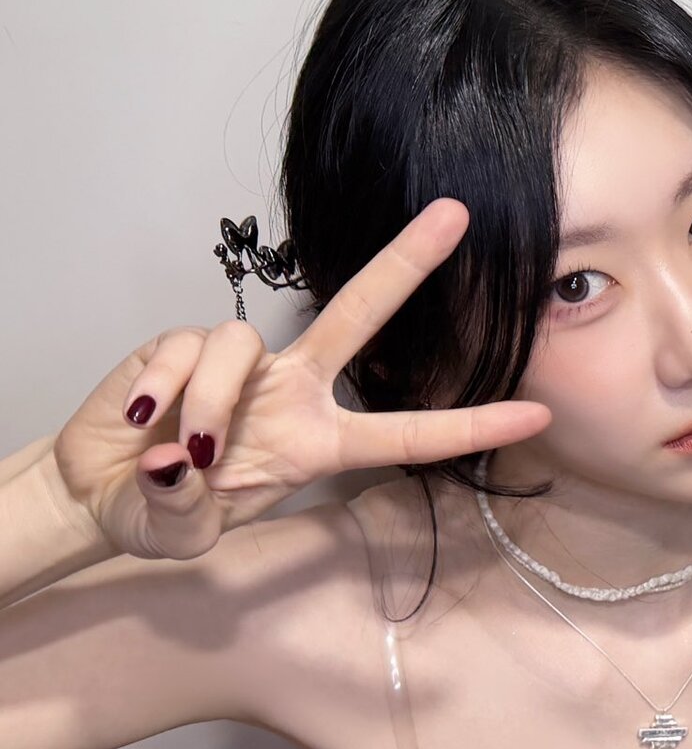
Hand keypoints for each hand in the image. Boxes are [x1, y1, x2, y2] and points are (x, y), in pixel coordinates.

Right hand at [51, 199, 550, 559]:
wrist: (96, 493)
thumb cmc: (162, 514)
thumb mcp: (181, 533)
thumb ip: (185, 507)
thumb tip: (179, 460)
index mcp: (320, 444)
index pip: (410, 434)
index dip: (473, 425)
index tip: (539, 414)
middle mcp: (295, 392)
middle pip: (359, 315)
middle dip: (406, 262)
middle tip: (457, 215)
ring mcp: (244, 364)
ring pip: (242, 349)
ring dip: (207, 406)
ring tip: (179, 454)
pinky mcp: (182, 342)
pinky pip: (185, 349)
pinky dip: (161, 389)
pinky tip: (140, 423)